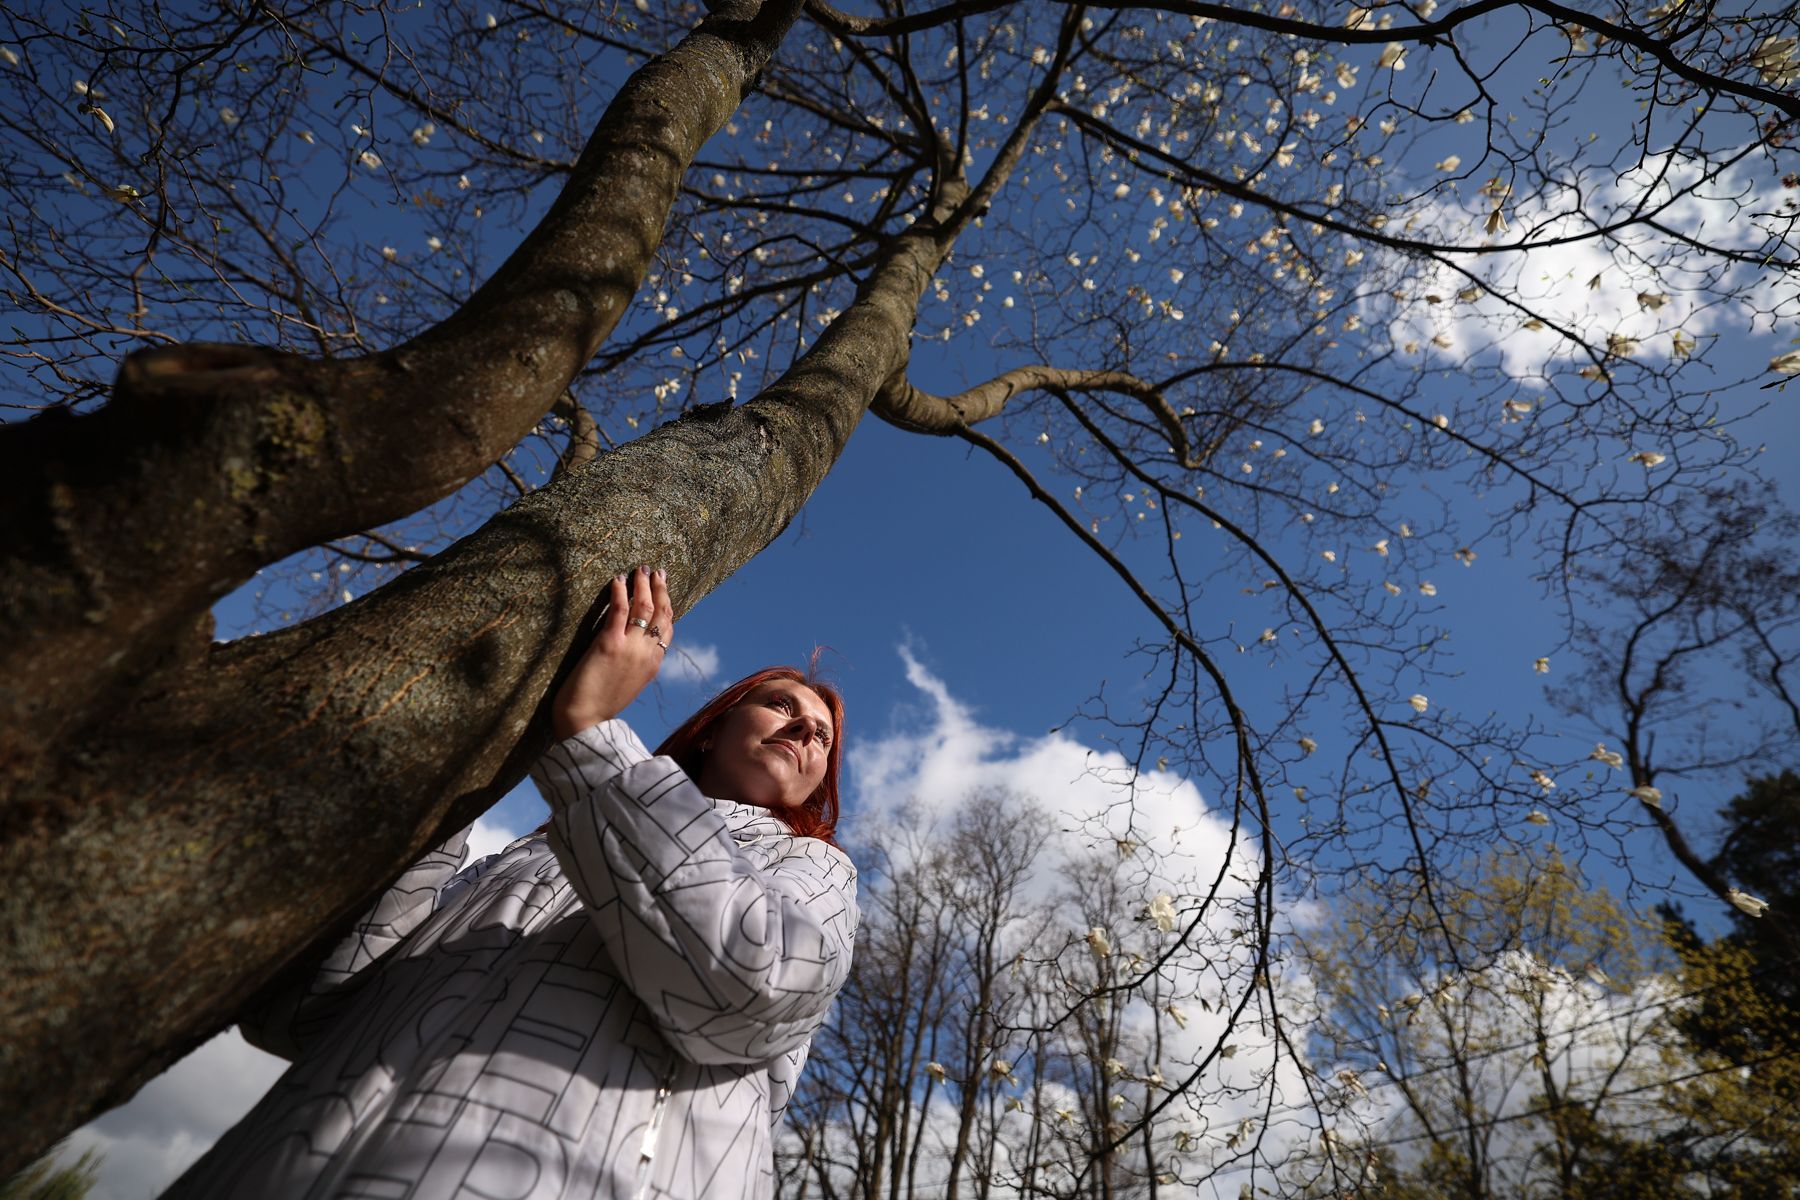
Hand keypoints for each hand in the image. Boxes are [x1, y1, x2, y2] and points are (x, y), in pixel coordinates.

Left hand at [550, 567, 674, 738]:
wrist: (586, 722)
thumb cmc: (601, 705)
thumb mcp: (629, 683)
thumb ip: (636, 662)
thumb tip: (632, 644)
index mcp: (653, 663)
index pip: (667, 627)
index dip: (667, 604)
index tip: (663, 587)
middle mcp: (647, 653)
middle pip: (661, 613)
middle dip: (660, 588)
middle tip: (655, 570)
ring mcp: (630, 649)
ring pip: (644, 607)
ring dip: (642, 585)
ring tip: (639, 569)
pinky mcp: (609, 645)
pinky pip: (619, 611)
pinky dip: (620, 593)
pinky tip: (618, 579)